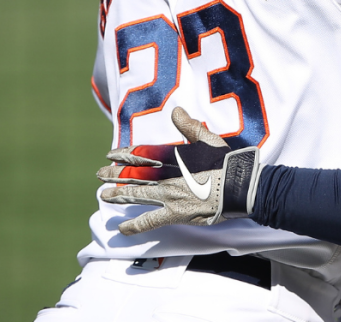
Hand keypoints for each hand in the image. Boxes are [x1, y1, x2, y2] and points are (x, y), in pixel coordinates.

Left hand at [97, 107, 260, 235]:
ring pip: (137, 195)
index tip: (112, 155)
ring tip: (103, 195)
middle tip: (100, 174)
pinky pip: (150, 221)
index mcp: (173, 157)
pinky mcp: (176, 213)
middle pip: (134, 174)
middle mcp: (167, 175)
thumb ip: (189, 126)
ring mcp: (169, 195)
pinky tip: (122, 228)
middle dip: (115, 174)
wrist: (239, 185)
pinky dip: (135, 225)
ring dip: (118, 195)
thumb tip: (175, 111)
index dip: (125, 155)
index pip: (142, 155)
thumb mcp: (209, 139)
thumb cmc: (227, 162)